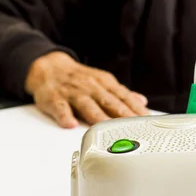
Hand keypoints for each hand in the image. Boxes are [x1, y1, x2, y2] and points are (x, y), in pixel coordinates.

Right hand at [25, 52, 148, 127]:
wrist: (48, 67)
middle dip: (123, 115)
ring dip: (98, 117)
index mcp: (104, 83)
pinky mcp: (54, 98)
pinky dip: (64, 115)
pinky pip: (60, 107)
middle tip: (134, 128)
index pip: (124, 97)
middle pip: (109, 102)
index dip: (136, 109)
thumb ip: (122, 94)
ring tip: (107, 128)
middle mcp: (91, 87)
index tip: (147, 120)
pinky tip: (70, 124)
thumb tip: (142, 102)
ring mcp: (73, 93)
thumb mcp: (103, 82)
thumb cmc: (78, 79)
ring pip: (87, 105)